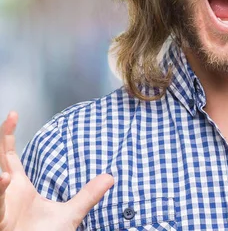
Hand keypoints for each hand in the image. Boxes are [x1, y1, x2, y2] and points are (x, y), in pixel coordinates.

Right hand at [0, 112, 113, 230]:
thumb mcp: (70, 214)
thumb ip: (88, 195)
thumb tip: (110, 178)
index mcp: (20, 187)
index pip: (9, 156)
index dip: (8, 136)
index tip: (13, 115)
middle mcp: (6, 194)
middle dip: (1, 142)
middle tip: (10, 118)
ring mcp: (1, 208)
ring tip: (6, 173)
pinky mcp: (0, 221)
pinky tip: (4, 180)